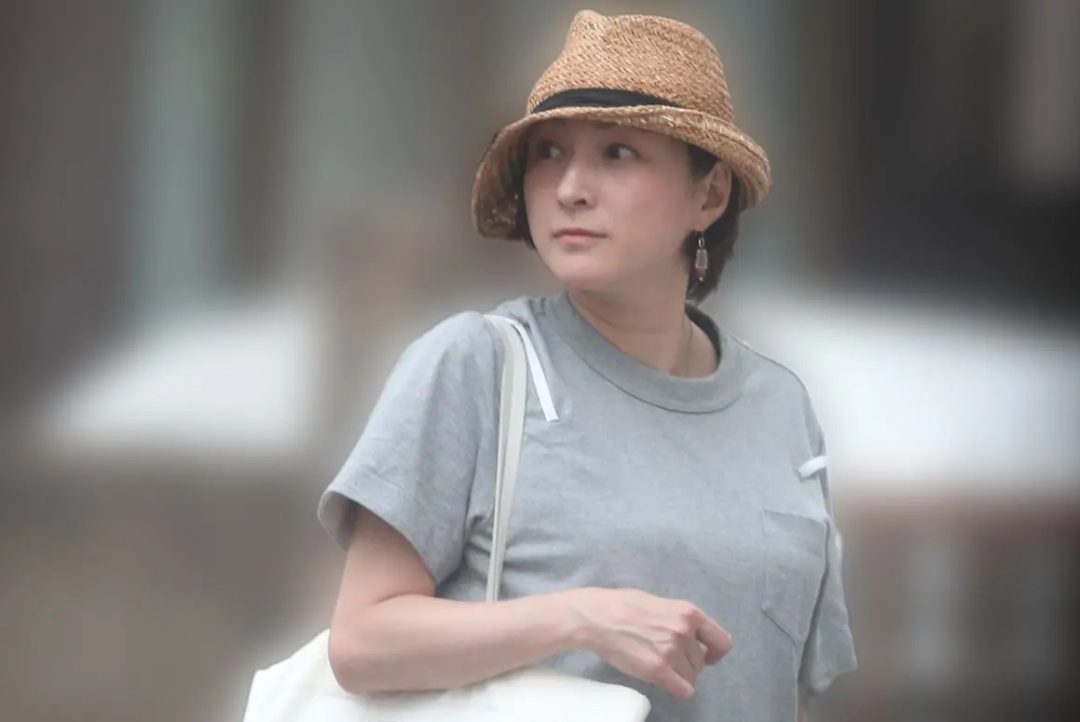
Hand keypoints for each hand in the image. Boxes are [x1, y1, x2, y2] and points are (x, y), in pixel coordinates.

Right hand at [566, 587, 733, 698]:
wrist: (597, 617)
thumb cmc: (622, 605)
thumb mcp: (659, 603)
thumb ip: (677, 618)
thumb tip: (689, 634)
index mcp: (688, 612)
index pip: (722, 641)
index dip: (714, 653)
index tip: (705, 656)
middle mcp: (684, 631)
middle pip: (701, 662)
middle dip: (687, 664)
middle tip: (667, 659)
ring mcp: (672, 651)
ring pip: (691, 677)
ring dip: (679, 676)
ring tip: (659, 666)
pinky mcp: (658, 669)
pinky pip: (683, 690)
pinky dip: (678, 690)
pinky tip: (666, 683)